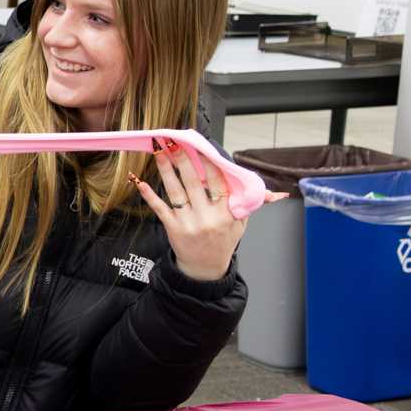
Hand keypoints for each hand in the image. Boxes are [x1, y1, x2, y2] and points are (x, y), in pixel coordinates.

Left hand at [129, 138, 248, 280]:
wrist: (205, 268)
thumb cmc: (223, 241)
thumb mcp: (241, 223)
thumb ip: (248, 203)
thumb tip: (270, 191)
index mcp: (226, 213)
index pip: (218, 183)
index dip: (207, 164)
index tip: (200, 147)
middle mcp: (207, 217)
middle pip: (194, 183)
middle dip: (183, 160)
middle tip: (174, 143)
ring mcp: (188, 223)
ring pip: (176, 192)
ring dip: (166, 170)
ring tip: (158, 152)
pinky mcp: (173, 228)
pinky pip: (159, 208)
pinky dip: (149, 195)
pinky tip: (140, 182)